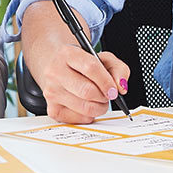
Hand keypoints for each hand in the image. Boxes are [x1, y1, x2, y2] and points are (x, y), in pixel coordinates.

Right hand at [19, 4, 130, 124]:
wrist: (57, 69)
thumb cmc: (81, 64)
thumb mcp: (102, 58)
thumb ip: (118, 68)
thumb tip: (121, 87)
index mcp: (67, 54)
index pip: (90, 68)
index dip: (107, 82)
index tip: (114, 90)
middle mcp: (55, 72)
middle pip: (87, 91)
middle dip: (104, 97)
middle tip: (107, 96)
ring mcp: (51, 92)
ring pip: (85, 108)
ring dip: (99, 107)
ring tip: (99, 101)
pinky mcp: (52, 109)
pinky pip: (78, 119)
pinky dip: (89, 116)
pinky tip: (87, 106)